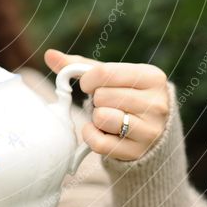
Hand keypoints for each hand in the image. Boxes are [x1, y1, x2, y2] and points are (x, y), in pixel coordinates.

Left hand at [44, 50, 169, 161]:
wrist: (149, 130)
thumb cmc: (125, 95)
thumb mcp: (110, 77)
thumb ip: (80, 66)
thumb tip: (50, 55)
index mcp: (152, 77)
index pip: (104, 72)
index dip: (87, 80)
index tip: (89, 85)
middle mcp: (157, 103)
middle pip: (102, 96)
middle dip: (95, 100)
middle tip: (105, 104)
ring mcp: (151, 130)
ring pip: (102, 118)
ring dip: (96, 118)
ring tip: (107, 118)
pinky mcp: (138, 151)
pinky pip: (100, 143)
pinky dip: (91, 137)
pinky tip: (100, 132)